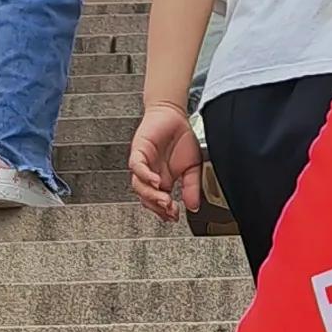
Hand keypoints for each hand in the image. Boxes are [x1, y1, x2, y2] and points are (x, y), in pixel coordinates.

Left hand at [129, 102, 201, 221]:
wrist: (174, 115)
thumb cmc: (181, 138)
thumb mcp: (193, 167)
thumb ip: (192, 187)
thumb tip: (193, 206)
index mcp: (163, 180)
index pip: (159, 202)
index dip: (164, 212)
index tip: (175, 216)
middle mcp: (151, 174)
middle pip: (146, 198)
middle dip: (158, 207)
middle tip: (170, 211)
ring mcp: (143, 164)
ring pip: (139, 186)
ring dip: (151, 196)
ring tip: (165, 200)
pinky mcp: (139, 151)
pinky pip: (137, 167)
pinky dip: (145, 176)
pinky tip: (156, 181)